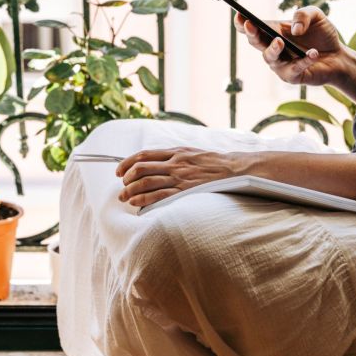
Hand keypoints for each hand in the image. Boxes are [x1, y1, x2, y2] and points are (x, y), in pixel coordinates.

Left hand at [116, 147, 238, 207]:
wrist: (236, 171)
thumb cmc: (214, 164)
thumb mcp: (192, 153)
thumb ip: (174, 157)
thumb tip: (155, 163)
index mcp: (176, 152)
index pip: (144, 155)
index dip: (127, 162)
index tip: (119, 171)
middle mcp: (175, 163)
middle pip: (141, 168)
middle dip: (126, 178)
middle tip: (121, 186)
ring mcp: (180, 178)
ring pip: (147, 182)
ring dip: (131, 190)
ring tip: (124, 197)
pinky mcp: (185, 191)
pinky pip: (159, 196)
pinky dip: (144, 199)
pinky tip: (136, 203)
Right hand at [234, 7, 355, 102]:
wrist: (338, 57)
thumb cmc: (322, 36)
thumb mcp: (316, 16)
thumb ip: (304, 14)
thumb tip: (295, 30)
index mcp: (274, 31)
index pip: (253, 27)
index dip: (243, 23)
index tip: (239, 15)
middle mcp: (273, 48)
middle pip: (256, 42)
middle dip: (251, 34)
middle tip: (250, 25)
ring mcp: (280, 64)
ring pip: (269, 58)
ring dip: (273, 49)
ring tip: (280, 41)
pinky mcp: (292, 76)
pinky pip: (294, 69)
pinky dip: (304, 61)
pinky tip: (313, 54)